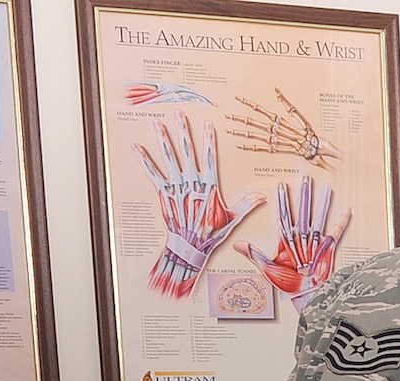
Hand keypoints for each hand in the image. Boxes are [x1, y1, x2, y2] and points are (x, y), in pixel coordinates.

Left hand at [136, 113, 263, 298]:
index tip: (208, 125)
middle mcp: (191, 182)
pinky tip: (137, 148)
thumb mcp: (232, 219)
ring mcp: (176, 186)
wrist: (190, 246)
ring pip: (169, 158)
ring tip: (157, 124)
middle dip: (182, 131)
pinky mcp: (163, 193)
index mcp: (208, 186)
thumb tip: (263, 196)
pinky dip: (144, 160)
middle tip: (178, 114)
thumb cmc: (211, 234)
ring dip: (162, 140)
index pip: (209, 157)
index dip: (209, 140)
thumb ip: (247, 204)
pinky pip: (152, 173)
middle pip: (186, 151)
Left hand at [239, 174, 349, 308]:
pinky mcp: (328, 249)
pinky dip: (341, 222)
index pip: (284, 214)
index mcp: (287, 240)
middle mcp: (301, 237)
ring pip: (319, 217)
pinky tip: (345, 210)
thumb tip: (237, 245)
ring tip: (326, 188)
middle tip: (306, 178)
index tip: (281, 184)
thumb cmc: (288, 285)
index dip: (283, 199)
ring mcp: (315, 242)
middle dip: (305, 194)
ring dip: (323, 203)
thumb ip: (255, 255)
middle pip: (303, 210)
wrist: (306, 297)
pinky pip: (336, 233)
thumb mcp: (268, 269)